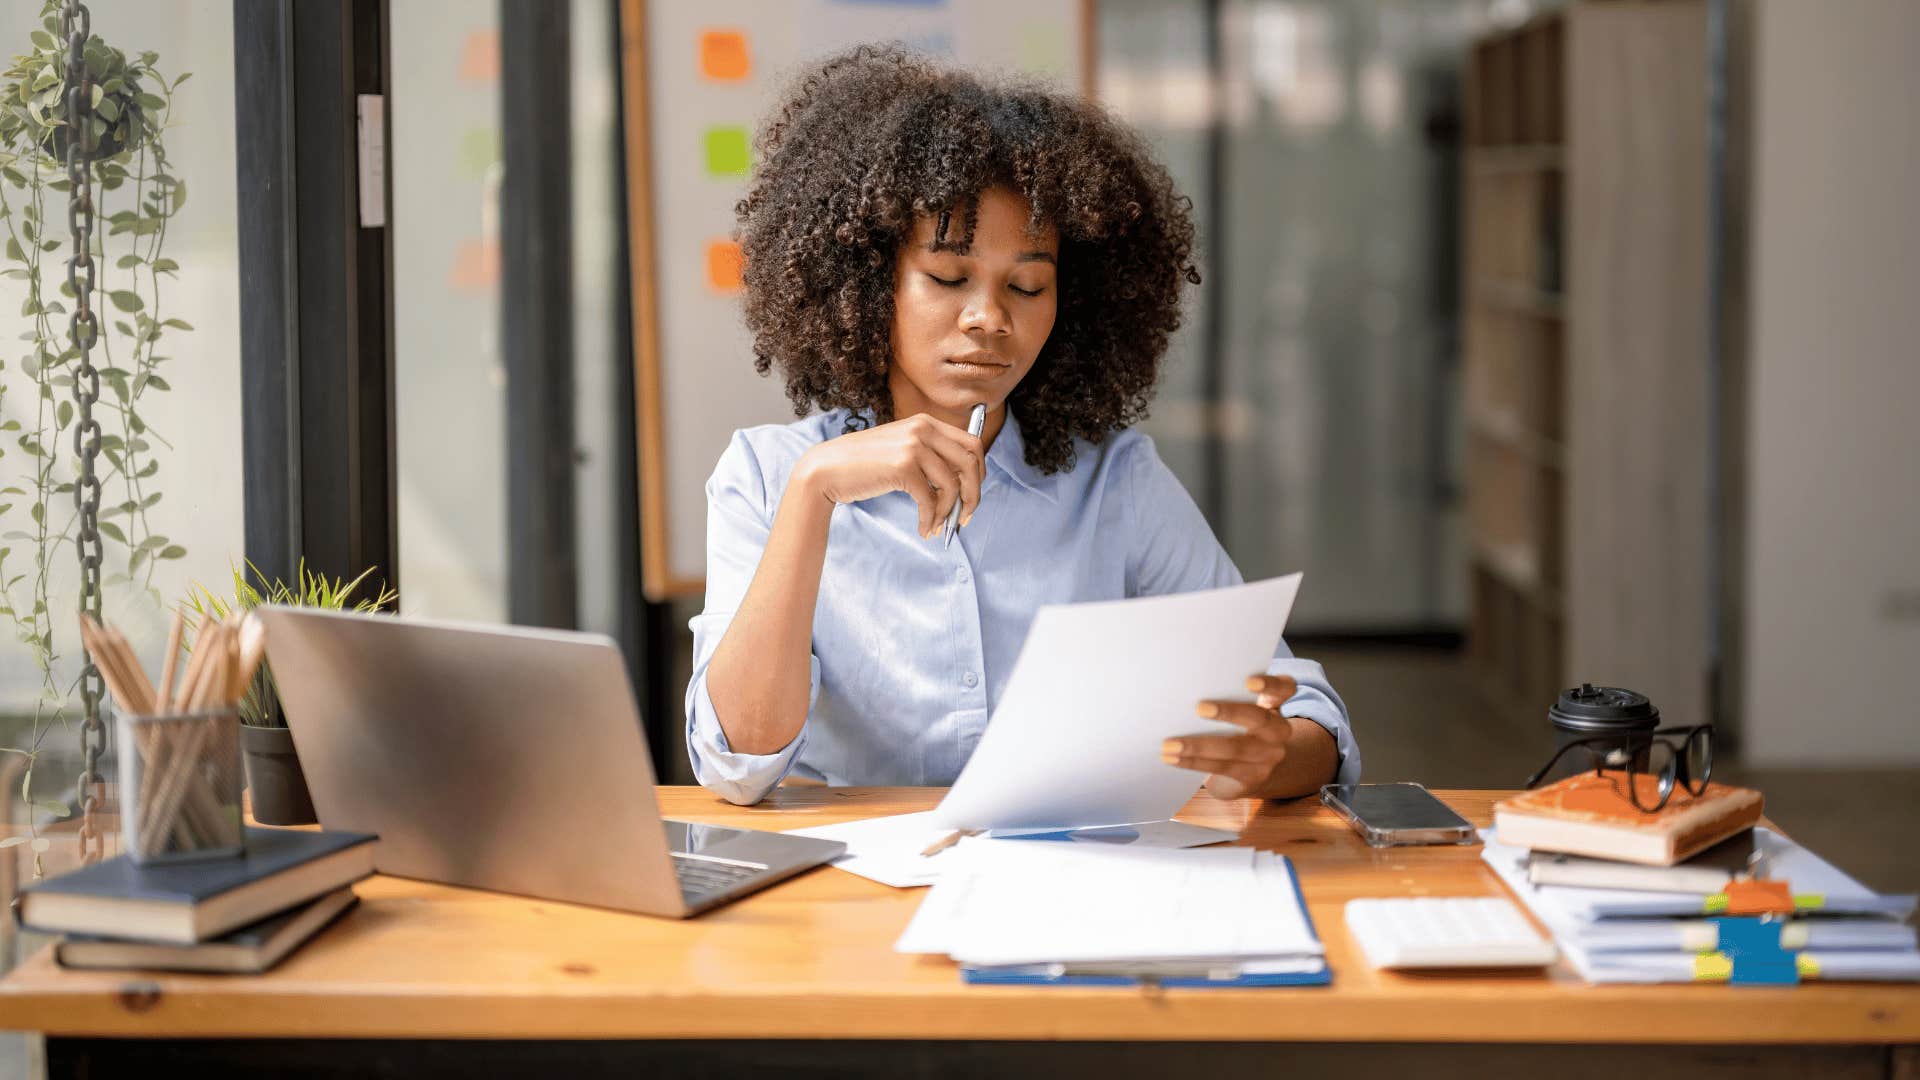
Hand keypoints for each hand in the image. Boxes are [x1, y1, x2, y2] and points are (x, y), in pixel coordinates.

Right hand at [792, 412, 985, 538]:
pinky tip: (924, 530)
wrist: (827, 469)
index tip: (971, 496)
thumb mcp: (901, 449)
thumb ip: (930, 457)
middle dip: (973, 495)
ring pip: (952, 485)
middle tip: (964, 518)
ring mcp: (914, 446)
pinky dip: (930, 519)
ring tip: (937, 528)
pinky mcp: (903, 467)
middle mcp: (923, 429)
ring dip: (948, 513)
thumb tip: (963, 484)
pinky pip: (930, 500)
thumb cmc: (863, 465)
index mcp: (926, 422)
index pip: (973, 445)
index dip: (979, 474)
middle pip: (971, 463)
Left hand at [1161, 673, 1299, 799]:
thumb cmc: (1241, 732)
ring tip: (1170, 744)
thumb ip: (1229, 699)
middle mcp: (1278, 731)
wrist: (1259, 773)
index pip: (1284, 689)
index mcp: (1274, 707)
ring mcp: (1268, 757)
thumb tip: (1184, 690)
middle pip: (1259, 718)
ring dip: (1198, 746)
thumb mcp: (1244, 715)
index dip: (1270, 684)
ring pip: (1234, 749)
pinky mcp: (1252, 778)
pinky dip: (1193, 762)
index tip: (1250, 683)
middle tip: (1200, 708)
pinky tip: (1173, 758)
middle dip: (1230, 712)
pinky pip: (1221, 768)